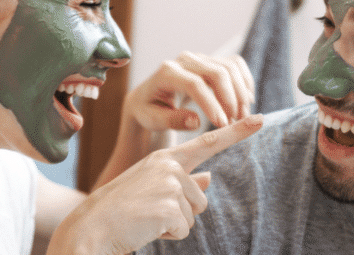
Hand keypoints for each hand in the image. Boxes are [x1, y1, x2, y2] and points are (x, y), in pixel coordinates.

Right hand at [50, 115, 262, 254]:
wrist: (92, 226)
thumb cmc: (122, 209)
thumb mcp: (152, 190)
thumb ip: (182, 183)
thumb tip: (208, 178)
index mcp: (165, 157)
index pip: (208, 142)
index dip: (237, 131)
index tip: (260, 118)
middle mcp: (169, 165)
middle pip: (199, 199)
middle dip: (180, 214)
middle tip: (147, 212)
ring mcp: (170, 184)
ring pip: (192, 215)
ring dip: (172, 225)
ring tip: (145, 218)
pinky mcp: (170, 206)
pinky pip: (183, 229)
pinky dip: (167, 235)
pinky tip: (146, 227)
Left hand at [124, 52, 254, 131]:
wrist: (150, 95)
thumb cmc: (149, 110)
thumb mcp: (152, 119)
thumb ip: (172, 120)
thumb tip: (196, 121)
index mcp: (166, 73)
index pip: (194, 84)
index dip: (211, 104)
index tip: (222, 124)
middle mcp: (184, 60)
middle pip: (217, 73)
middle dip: (231, 99)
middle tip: (235, 123)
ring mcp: (200, 58)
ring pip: (230, 68)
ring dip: (240, 93)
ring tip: (240, 117)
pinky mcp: (211, 60)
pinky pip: (235, 64)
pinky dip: (244, 82)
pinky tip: (246, 101)